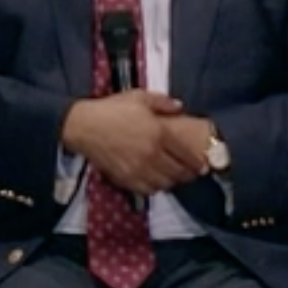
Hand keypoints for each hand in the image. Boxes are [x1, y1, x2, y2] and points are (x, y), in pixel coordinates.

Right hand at [61, 91, 200, 196]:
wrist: (85, 126)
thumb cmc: (112, 109)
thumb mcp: (139, 97)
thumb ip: (163, 102)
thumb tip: (179, 107)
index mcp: (160, 134)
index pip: (187, 155)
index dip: (197, 164)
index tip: (202, 166)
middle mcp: (153, 155)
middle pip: (179, 173)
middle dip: (188, 175)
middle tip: (190, 173)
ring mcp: (139, 169)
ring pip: (165, 184)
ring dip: (172, 182)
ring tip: (173, 177)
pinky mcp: (126, 178)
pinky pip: (147, 190)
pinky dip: (155, 188)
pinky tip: (155, 181)